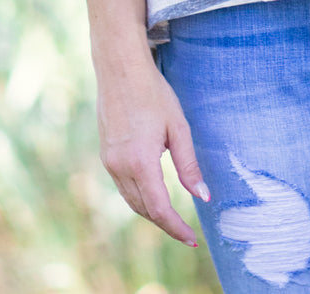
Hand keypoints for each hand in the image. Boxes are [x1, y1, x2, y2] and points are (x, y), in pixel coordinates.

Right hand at [96, 55, 208, 246]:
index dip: (176, 228)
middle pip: (144, 210)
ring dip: (151, 212)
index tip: (193, 239)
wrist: (120, 71)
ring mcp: (109, 162)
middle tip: (187, 233)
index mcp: (140, 162)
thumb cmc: (154, 94)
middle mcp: (120, 167)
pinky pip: (123, 186)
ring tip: (173, 217)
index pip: (160, 209)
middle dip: (165, 224)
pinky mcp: (106, 155)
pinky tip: (154, 193)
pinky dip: (140, 196)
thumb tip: (203, 196)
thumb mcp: (178, 127)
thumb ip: (188, 165)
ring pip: (131, 200)